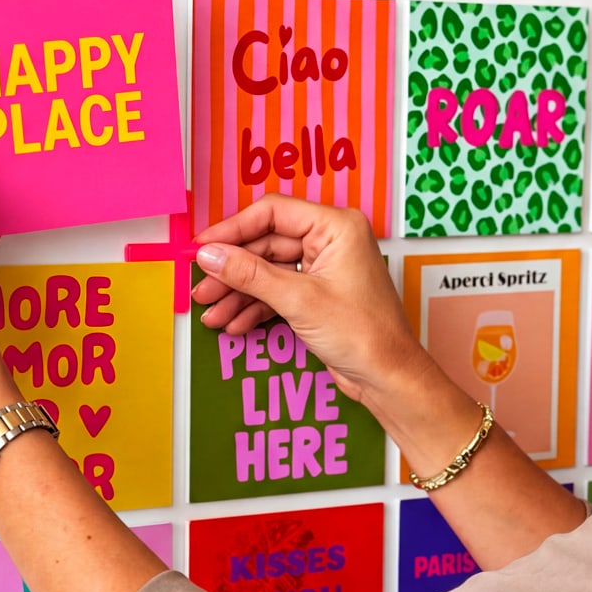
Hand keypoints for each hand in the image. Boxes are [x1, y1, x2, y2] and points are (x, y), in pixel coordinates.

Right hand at [191, 194, 428, 404]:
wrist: (389, 378)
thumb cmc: (365, 335)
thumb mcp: (298, 300)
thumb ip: (249, 274)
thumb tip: (211, 255)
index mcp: (336, 226)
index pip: (272, 213)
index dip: (232, 229)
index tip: (202, 247)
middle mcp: (330, 240)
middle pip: (266, 243)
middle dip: (232, 270)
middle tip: (202, 288)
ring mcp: (324, 267)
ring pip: (268, 270)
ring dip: (238, 293)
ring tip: (211, 313)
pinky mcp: (318, 293)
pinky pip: (278, 290)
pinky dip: (255, 306)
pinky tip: (234, 323)